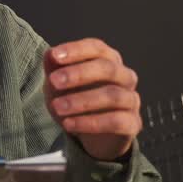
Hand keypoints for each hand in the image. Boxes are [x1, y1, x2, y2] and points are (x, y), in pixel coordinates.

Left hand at [44, 38, 141, 160]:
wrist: (89, 134)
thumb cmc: (74, 99)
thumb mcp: (58, 84)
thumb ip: (54, 68)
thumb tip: (50, 54)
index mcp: (108, 60)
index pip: (97, 48)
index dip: (76, 50)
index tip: (55, 56)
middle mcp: (124, 77)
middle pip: (108, 68)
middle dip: (79, 74)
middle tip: (54, 82)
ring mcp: (131, 100)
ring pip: (114, 95)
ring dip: (82, 101)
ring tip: (57, 107)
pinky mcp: (132, 123)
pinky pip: (117, 121)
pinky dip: (91, 123)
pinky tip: (69, 125)